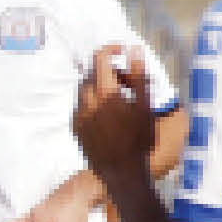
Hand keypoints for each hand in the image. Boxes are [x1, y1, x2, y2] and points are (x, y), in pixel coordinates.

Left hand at [74, 44, 158, 180]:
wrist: (121, 172)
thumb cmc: (140, 140)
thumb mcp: (146, 106)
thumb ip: (139, 76)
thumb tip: (135, 50)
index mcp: (104, 93)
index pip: (100, 58)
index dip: (111, 48)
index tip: (123, 49)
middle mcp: (86, 101)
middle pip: (94, 74)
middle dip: (112, 72)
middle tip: (131, 83)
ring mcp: (78, 115)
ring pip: (86, 90)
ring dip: (102, 88)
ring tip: (122, 100)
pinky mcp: (75, 127)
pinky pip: (82, 106)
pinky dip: (95, 103)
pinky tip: (111, 115)